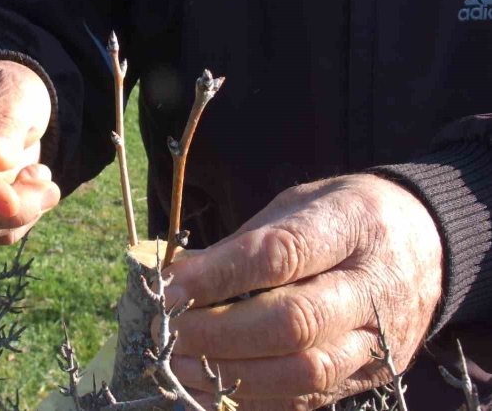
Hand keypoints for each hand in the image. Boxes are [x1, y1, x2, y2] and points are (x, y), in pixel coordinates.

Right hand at [0, 57, 59, 243]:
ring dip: (22, 211)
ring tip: (41, 174)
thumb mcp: (14, 92)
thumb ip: (6, 121)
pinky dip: (23, 217)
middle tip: (48, 186)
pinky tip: (31, 184)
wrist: (9, 106)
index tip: (11, 201)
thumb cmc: (6, 90)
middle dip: (10, 208)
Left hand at [154, 174, 442, 409]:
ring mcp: (378, 340)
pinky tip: (210, 388)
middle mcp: (373, 288)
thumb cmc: (345, 217)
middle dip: (219, 333)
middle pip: (294, 322)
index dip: (219, 275)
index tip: (171, 286)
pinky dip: (254, 398)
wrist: (426, 244)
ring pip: (305, 372)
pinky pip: (310, 399)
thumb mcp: (299, 202)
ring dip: (231, 374)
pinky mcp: (370, 376)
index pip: (282, 255)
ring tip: (179, 365)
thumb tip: (181, 277)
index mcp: (354, 226)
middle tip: (168, 332)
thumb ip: (247, 241)